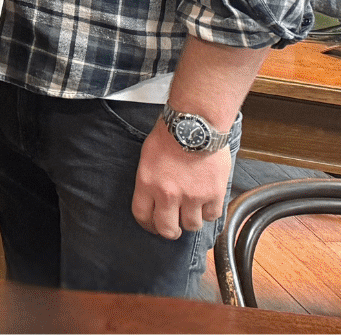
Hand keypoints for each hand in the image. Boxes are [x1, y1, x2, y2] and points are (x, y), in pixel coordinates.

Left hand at [132, 122, 233, 238]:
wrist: (195, 125)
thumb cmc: (169, 136)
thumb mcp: (147, 158)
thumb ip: (149, 182)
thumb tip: (152, 199)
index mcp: (147, 184)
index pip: (142, 216)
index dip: (148, 225)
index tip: (153, 225)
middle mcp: (168, 194)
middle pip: (167, 230)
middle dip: (169, 231)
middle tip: (174, 226)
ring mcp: (192, 196)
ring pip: (191, 225)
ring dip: (191, 220)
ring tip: (192, 210)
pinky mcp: (213, 194)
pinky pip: (211, 216)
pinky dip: (209, 212)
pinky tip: (206, 203)